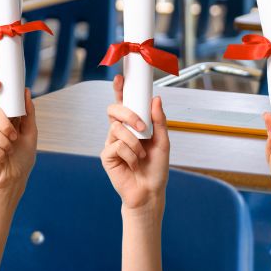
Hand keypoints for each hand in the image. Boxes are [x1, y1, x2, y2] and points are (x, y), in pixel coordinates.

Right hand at [0, 80, 36, 199]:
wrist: (13, 179)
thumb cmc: (21, 157)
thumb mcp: (30, 133)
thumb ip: (28, 113)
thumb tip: (26, 92)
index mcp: (5, 116)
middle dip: (6, 124)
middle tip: (14, 136)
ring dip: (5, 142)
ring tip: (9, 151)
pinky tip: (1, 158)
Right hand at [101, 75, 169, 214]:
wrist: (149, 192)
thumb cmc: (156, 168)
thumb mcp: (163, 142)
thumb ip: (159, 121)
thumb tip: (156, 99)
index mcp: (132, 125)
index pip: (124, 103)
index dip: (119, 90)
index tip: (121, 78)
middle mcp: (120, 131)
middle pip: (113, 110)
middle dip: (128, 114)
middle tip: (142, 127)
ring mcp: (111, 143)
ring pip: (116, 129)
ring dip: (134, 142)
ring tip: (141, 154)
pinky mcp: (106, 156)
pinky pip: (116, 146)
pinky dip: (130, 154)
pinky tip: (133, 163)